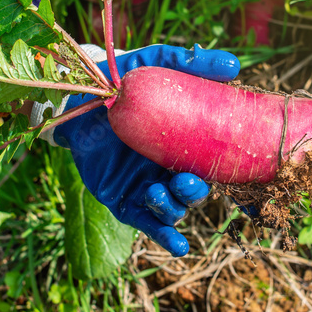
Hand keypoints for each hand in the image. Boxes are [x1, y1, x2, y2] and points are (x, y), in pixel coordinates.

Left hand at [49, 44, 239, 255]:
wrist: (75, 93)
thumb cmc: (120, 78)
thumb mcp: (155, 64)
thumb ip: (191, 64)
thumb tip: (233, 66)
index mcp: (184, 142)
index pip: (213, 163)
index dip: (227, 170)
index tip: (236, 167)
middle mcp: (168, 168)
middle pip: (194, 191)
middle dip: (193, 192)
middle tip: (185, 181)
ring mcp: (146, 186)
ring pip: (173, 210)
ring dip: (172, 207)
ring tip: (157, 191)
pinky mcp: (123, 199)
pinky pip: (147, 223)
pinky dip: (165, 236)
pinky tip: (178, 247)